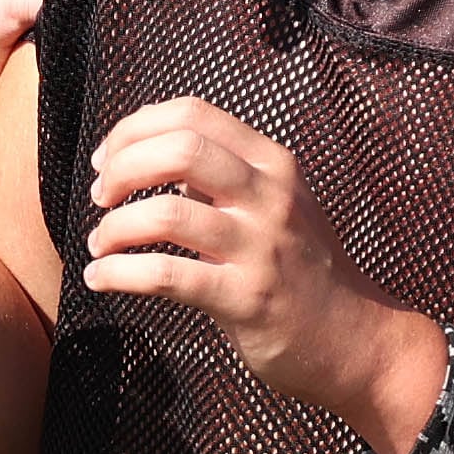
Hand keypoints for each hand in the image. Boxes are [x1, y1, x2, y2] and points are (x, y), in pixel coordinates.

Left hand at [81, 97, 444, 453]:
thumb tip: (144, 151)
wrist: (354, 339)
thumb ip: (219, 175)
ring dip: (115, 228)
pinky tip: (101, 279)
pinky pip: (168, 276)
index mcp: (272, 164)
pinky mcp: (248, 298)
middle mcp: (270, 196)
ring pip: (167, 213)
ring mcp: (262, 247)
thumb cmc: (299, 269)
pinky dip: (120, 273)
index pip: (193, 114)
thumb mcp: (273, 204)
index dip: (136, 129)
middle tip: (101, 196)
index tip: (107, 159)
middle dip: (124, 167)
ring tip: (99, 246)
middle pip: (180, 149)